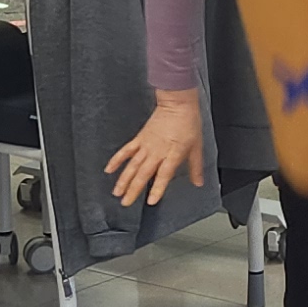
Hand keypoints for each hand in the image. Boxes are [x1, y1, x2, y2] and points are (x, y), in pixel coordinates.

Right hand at [107, 91, 206, 205]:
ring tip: (116, 192)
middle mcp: (157, 152)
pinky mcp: (140, 139)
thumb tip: (198, 183)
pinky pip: (126, 151)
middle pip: (143, 173)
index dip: (157, 188)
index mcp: (173, 154)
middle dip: (133, 190)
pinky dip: (117, 160)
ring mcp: (146, 145)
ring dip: (123, 180)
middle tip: (126, 203)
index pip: (163, 175)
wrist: (177, 103)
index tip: (151, 201)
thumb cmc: (188, 123)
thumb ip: (195, 167)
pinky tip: (109, 170)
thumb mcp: (197, 146)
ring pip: (132, 165)